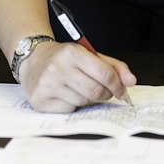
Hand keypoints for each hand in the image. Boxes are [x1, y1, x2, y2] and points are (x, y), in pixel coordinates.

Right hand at [19, 40, 135, 113]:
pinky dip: (73, 105)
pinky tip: (66, 94)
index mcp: (72, 53)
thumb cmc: (64, 58)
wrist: (32, 60)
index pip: (105, 74)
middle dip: (105, 94)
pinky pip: (69, 110)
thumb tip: (131, 81)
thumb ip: (113, 66)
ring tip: (79, 88)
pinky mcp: (41, 101)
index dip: (118, 86)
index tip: (122, 91)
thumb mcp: (88, 55)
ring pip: (83, 102)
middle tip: (103, 91)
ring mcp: (48, 85)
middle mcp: (58, 68)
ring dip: (87, 99)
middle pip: (96, 91)